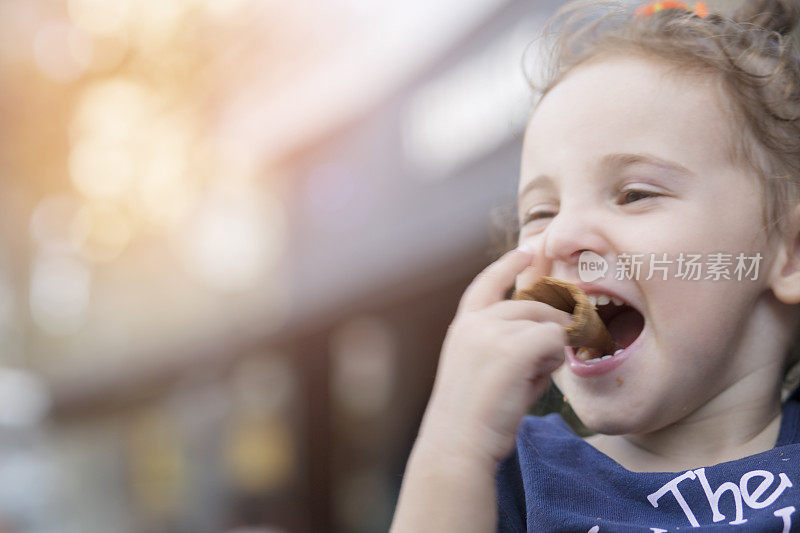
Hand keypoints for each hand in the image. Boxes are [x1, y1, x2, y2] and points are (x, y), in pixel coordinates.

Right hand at [417, 248, 571, 465]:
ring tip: (536, 376)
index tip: (527, 250)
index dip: (509, 264)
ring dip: (552, 348)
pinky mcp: (512, 350)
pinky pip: (555, 341)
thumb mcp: (482, 368)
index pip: (488, 282)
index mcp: (463, 326)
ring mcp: (492, 333)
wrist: (458, 444)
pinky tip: (539, 378)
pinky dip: (554, 359)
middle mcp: (475, 322)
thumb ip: (508, 343)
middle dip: (553, 324)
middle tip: (559, 350)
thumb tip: (554, 332)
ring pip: (548, 323)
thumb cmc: (474, 416)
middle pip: (533, 305)